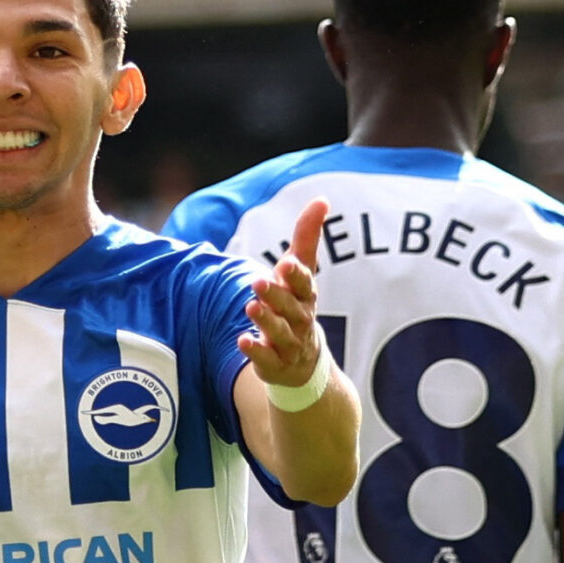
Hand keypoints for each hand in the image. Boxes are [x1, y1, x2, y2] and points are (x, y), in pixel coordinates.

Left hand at [242, 198, 327, 384]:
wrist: (303, 360)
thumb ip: (307, 236)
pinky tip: (242, 341)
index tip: (286, 263)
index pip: (305, 284)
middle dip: (276, 296)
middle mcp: (301, 320)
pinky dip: (256, 351)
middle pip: (291, 308)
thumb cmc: (297, 304)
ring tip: (250, 307)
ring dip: (266, 321)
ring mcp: (290, 344)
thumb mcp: (300, 271)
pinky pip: (267, 359)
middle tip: (257, 282)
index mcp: (306, 297)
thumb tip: (321, 199)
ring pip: (280, 333)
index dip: (297, 276)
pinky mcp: (275, 364)